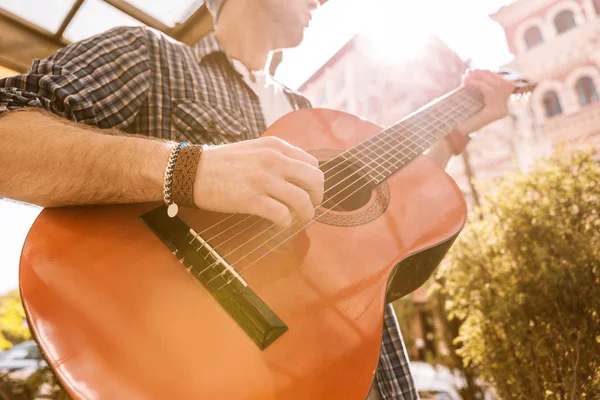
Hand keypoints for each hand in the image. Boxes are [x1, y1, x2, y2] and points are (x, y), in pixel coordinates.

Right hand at [193, 137, 323, 226]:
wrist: (192, 170)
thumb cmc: (222, 163)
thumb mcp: (254, 149)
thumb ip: (276, 157)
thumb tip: (298, 174)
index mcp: (275, 146)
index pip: (313, 164)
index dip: (314, 181)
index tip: (308, 192)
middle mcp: (273, 160)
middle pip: (315, 180)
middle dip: (317, 197)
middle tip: (310, 207)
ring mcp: (262, 179)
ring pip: (303, 200)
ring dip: (306, 214)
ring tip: (300, 219)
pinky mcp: (251, 199)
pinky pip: (283, 214)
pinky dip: (286, 222)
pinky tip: (280, 223)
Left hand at [456, 69, 515, 134]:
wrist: (454, 131)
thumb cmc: (461, 115)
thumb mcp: (471, 97)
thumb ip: (477, 85)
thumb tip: (473, 70)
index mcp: (501, 105)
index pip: (502, 83)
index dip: (489, 74)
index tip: (474, 70)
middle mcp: (504, 108)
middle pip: (501, 82)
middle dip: (484, 74)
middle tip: (469, 71)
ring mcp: (501, 111)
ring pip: (496, 85)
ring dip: (480, 77)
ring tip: (467, 76)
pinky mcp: (494, 113)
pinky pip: (490, 92)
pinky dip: (479, 84)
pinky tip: (469, 83)